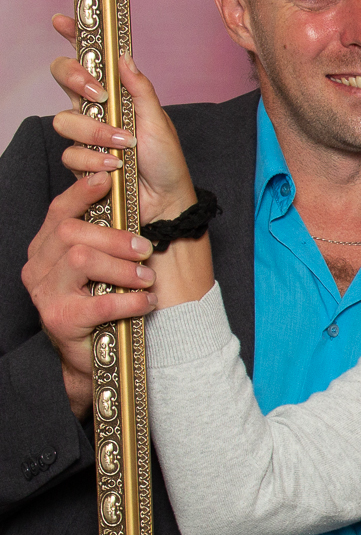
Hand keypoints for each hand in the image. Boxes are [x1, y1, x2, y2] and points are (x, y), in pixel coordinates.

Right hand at [22, 172, 157, 416]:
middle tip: (145, 248)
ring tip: (147, 278)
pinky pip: (99, 302)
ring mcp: (46, 293)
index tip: (110, 176)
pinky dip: (130, 300)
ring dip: (123, 267)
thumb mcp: (102, 265)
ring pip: (82, 260)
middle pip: (71, 232)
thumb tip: (129, 199)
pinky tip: (147, 301)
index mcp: (47, 248)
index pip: (59, 210)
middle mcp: (39, 267)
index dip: (84, 191)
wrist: (96, 358)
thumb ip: (105, 236)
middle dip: (115, 237)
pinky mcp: (61, 319)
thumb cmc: (103, 303)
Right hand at [49, 28, 195, 226]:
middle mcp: (96, 109)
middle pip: (62, 78)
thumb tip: (123, 56)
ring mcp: (85, 135)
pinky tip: (115, 165)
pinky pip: (70, 153)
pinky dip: (94, 160)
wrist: (165, 200)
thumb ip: (139, 89)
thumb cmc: (165, 160)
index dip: (74, 37)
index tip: (62, 21)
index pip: (89, 59)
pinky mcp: (81, 162)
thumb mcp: (158, 120)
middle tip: (97, 91)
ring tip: (123, 144)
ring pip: (64, 120)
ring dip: (95, 132)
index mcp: (115, 93)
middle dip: (73, 78)